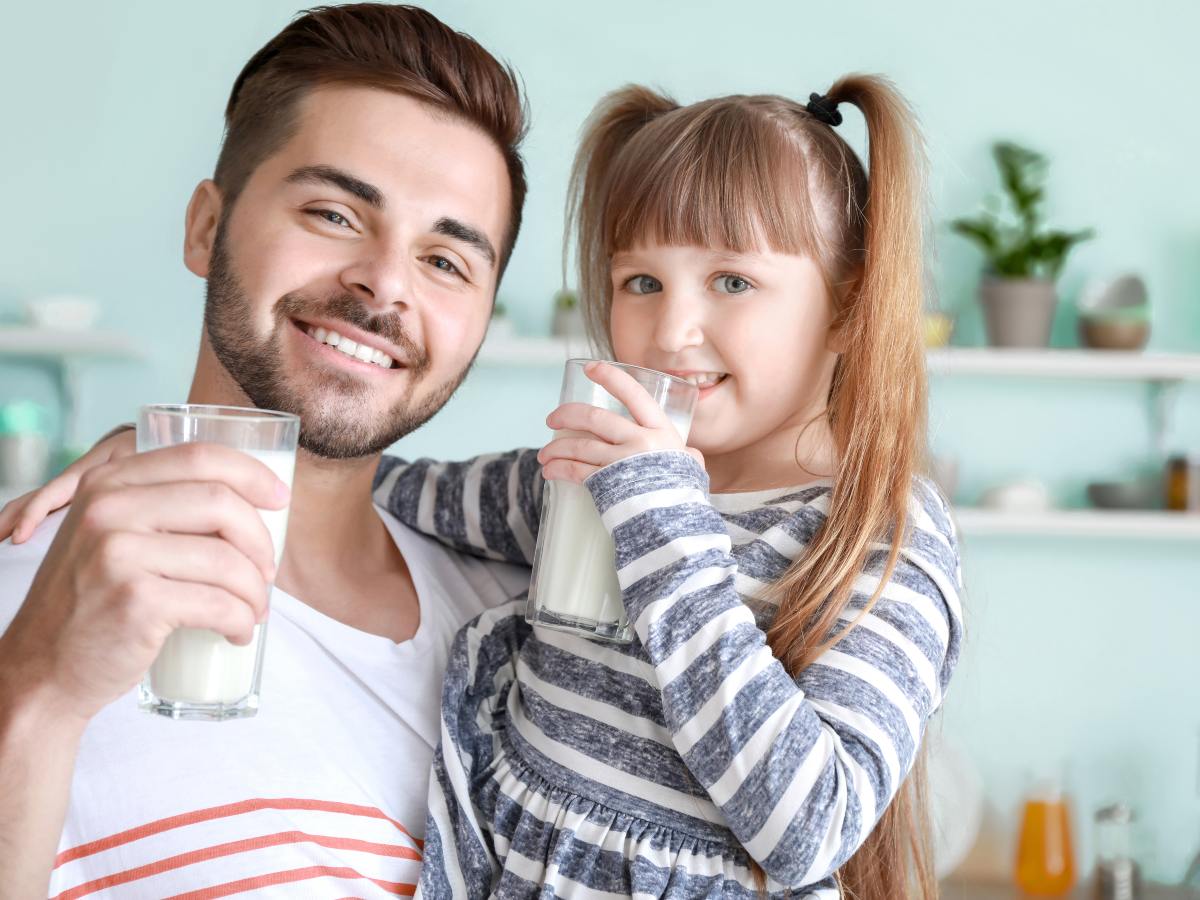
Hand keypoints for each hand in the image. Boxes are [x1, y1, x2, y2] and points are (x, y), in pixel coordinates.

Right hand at [0, 442, 288, 723]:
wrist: (44, 666)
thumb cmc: (96, 599)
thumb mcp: (112, 534)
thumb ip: (162, 506)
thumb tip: (255, 498)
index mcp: (109, 482)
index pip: (199, 457)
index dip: (253, 474)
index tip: (281, 499)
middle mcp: (109, 509)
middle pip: (221, 503)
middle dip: (260, 541)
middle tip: (266, 572)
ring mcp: (118, 555)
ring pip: (227, 560)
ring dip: (255, 592)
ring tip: (252, 611)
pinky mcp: (135, 601)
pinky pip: (219, 604)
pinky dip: (242, 622)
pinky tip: (237, 632)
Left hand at [536, 361, 703, 482]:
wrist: (677, 526)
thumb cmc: (685, 496)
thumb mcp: (690, 466)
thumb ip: (685, 455)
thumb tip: (688, 453)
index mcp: (661, 430)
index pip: (633, 393)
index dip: (610, 377)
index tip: (590, 368)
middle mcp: (640, 441)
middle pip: (594, 418)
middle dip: (567, 415)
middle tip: (552, 419)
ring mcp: (621, 462)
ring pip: (579, 446)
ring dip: (555, 448)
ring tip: (544, 454)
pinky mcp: (606, 484)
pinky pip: (575, 471)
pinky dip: (558, 469)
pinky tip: (549, 470)